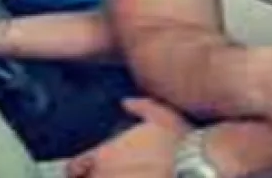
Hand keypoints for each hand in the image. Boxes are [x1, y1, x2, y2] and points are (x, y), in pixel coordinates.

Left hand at [66, 98, 191, 177]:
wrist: (198, 166)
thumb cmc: (181, 144)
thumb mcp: (162, 115)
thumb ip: (141, 106)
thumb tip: (128, 102)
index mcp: (106, 154)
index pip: (73, 168)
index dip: (78, 170)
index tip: (83, 171)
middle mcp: (106, 176)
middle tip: (114, 173)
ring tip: (125, 177)